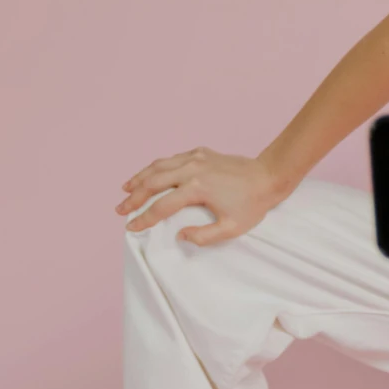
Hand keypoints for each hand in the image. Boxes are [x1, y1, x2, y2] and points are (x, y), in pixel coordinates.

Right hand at [116, 148, 287, 244]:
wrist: (268, 176)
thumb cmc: (252, 204)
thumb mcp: (232, 228)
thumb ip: (204, 236)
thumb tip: (180, 236)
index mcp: (197, 188)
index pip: (162, 206)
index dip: (144, 218)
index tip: (131, 227)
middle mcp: (191, 169)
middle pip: (153, 182)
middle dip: (133, 197)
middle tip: (119, 209)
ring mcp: (195, 158)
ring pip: (158, 166)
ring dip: (139, 178)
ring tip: (125, 189)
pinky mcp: (200, 152)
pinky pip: (171, 159)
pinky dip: (156, 167)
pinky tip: (149, 174)